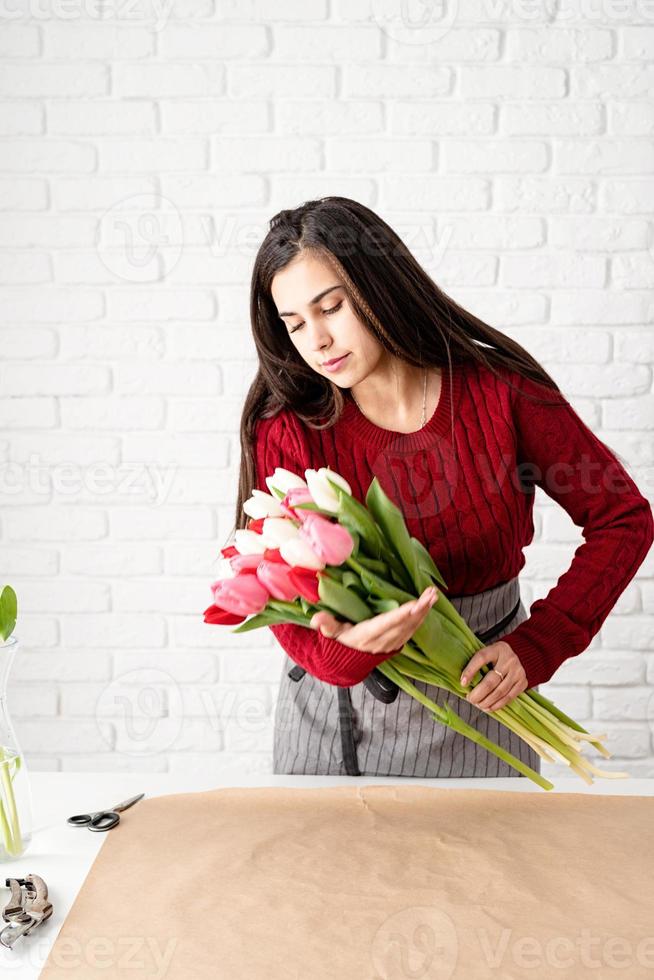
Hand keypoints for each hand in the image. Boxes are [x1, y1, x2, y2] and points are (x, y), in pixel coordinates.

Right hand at [309, 586, 438, 654]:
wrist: (348, 663)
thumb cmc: (341, 641)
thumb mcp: (332, 634)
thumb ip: (326, 625)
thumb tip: (317, 619)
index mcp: (367, 635)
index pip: (386, 624)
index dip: (400, 615)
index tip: (413, 605)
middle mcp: (382, 640)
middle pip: (404, 624)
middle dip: (419, 609)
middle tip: (431, 594)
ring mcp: (392, 642)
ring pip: (412, 627)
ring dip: (424, 611)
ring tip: (433, 596)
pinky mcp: (397, 642)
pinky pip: (412, 630)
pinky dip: (421, 618)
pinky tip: (428, 607)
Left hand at [460, 640, 527, 711]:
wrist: (517, 656)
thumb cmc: (495, 658)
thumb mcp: (487, 653)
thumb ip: (477, 664)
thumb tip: (464, 683)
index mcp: (497, 649)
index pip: (481, 658)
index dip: (470, 671)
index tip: (463, 683)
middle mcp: (509, 659)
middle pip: (491, 681)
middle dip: (478, 693)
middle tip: (470, 699)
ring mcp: (518, 671)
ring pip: (500, 692)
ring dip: (486, 702)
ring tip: (478, 705)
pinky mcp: (523, 682)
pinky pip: (508, 697)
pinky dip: (497, 705)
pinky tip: (488, 707)